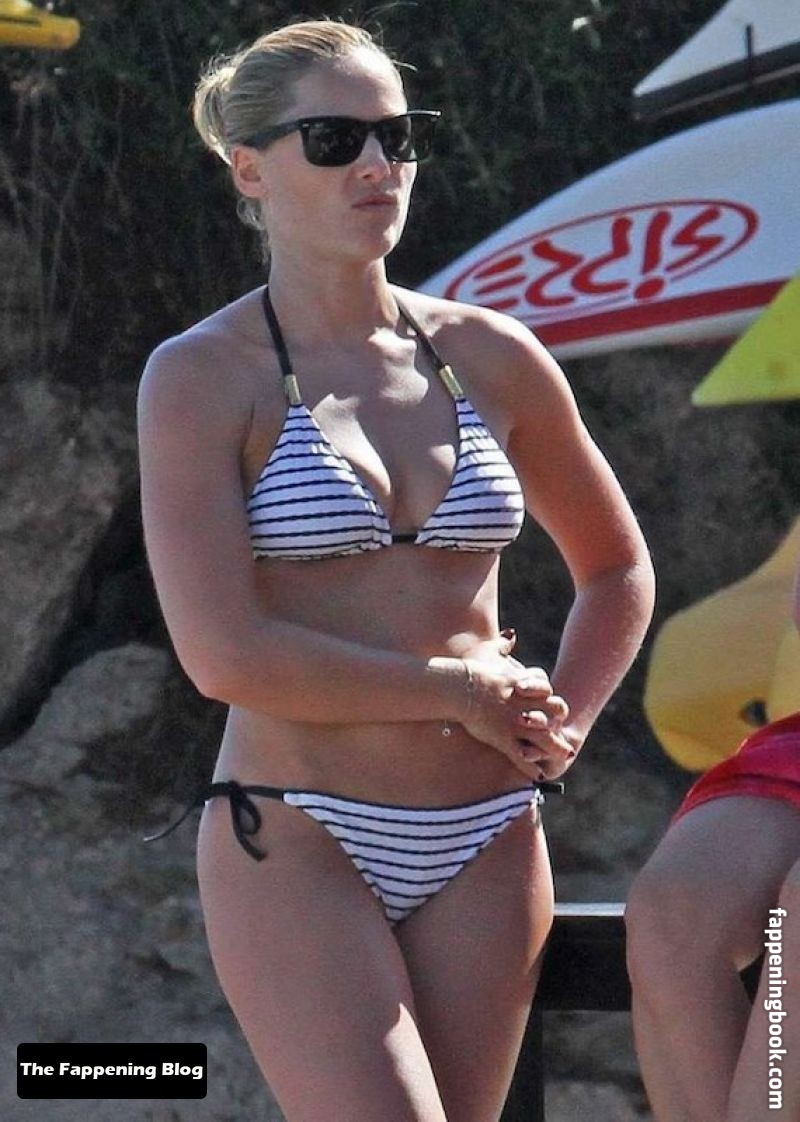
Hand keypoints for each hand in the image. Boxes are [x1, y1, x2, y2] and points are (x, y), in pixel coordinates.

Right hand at [456, 636, 570, 778]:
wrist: (460, 686)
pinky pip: (523, 757)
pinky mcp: (504, 738)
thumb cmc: (473, 669)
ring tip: (564, 757)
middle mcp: (527, 704)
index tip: (557, 711)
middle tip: (566, 732)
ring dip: (556, 749)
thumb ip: (503, 646)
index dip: (554, 703)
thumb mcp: (492, 653)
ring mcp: (517, 722)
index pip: (550, 693)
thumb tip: (509, 636)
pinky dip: (531, 768)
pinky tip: (537, 777)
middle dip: (561, 725)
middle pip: (556, 714)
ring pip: (546, 739)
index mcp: (525, 685)